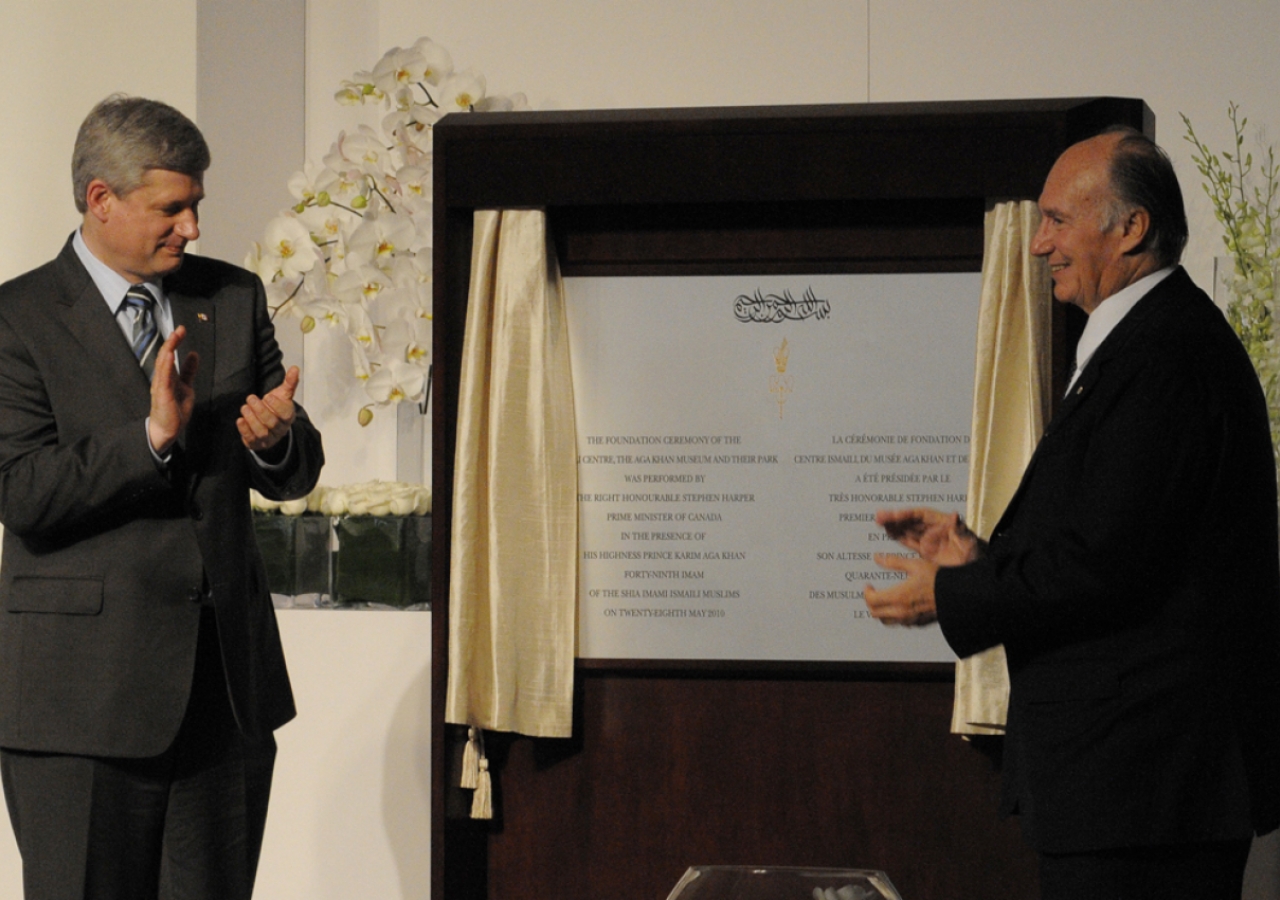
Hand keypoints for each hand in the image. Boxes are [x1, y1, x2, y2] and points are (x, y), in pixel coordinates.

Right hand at [148, 326, 199, 455]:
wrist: (167, 430)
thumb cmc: (175, 410)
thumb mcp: (186, 387)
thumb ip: (189, 371)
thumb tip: (193, 354)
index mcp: (168, 376)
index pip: (170, 355)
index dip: (175, 342)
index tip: (182, 330)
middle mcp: (162, 379)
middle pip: (165, 356)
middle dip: (172, 342)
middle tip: (180, 329)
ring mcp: (160, 386)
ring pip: (163, 364)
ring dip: (169, 349)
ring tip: (174, 338)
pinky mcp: (162, 394)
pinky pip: (164, 378)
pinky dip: (166, 366)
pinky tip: (169, 355)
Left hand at [237, 366, 298, 452]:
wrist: (270, 428)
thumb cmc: (276, 408)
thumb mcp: (283, 395)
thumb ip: (289, 383)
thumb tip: (294, 368)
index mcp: (288, 417)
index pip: (286, 414)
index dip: (277, 406)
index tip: (267, 396)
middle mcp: (280, 429)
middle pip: (272, 423)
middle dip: (260, 410)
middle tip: (250, 398)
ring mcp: (268, 438)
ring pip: (261, 432)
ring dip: (251, 419)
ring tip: (244, 407)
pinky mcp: (256, 444)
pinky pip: (251, 439)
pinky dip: (244, 430)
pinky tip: (240, 420)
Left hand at [864, 553, 938, 626]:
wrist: (958, 594)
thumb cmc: (937, 578)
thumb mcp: (915, 564)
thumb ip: (893, 562)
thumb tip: (877, 558)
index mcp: (898, 597)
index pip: (871, 601)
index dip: (866, 593)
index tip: (868, 585)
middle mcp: (902, 612)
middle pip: (875, 613)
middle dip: (871, 602)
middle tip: (873, 592)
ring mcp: (910, 620)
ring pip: (886, 621)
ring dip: (881, 611)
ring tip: (884, 598)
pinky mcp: (918, 623)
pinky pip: (899, 622)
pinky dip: (894, 615)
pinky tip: (899, 604)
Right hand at [875, 507, 979, 566]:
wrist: (976, 572)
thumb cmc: (977, 554)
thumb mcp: (970, 542)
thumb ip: (960, 530)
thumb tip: (954, 515)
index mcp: (943, 523)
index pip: (922, 515)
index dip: (907, 514)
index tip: (895, 515)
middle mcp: (934, 529)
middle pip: (911, 520)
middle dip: (895, 518)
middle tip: (879, 516)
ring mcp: (929, 540)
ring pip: (907, 530)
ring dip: (894, 525)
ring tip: (879, 522)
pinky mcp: (926, 552)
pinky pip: (910, 541)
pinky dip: (899, 537)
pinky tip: (888, 532)